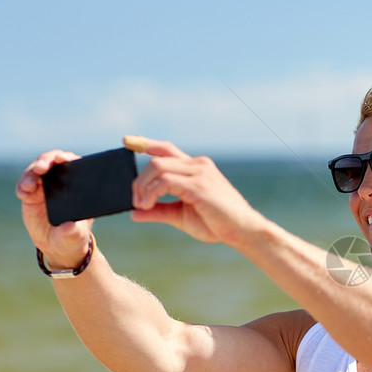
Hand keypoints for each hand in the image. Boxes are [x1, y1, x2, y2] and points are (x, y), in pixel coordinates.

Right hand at [16, 150, 92, 268]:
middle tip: (41, 168)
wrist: (56, 244)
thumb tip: (69, 226)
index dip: (68, 158)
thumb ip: (73, 232)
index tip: (62, 159)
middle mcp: (62, 182)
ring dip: (31, 174)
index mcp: (78, 187)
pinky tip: (24, 195)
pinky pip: (24, 185)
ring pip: (36, 170)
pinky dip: (22, 187)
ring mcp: (45, 187)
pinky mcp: (31, 194)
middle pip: (53, 161)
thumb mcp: (76, 236)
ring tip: (29, 186)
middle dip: (46, 160)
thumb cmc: (72, 237)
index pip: (75, 165)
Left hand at [129, 136, 261, 244]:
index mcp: (197, 168)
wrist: (244, 231)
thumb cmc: (217, 224)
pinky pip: (165, 182)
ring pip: (158, 167)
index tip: (127, 140)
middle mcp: (199, 165)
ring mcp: (200, 173)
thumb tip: (134, 212)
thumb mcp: (181, 216)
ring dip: (142, 187)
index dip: (147, 143)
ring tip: (141, 205)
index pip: (167, 148)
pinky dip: (151, 193)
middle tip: (135, 201)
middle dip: (139, 180)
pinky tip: (148, 205)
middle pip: (157, 160)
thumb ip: (159, 210)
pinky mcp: (199, 185)